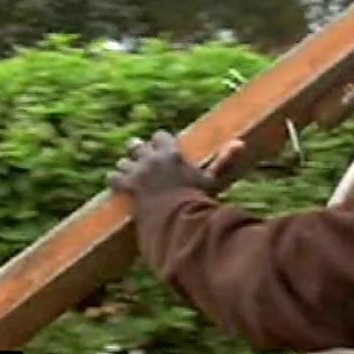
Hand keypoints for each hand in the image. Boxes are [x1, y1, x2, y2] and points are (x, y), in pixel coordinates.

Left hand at [108, 130, 245, 199]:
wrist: (177, 217)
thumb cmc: (196, 198)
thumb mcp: (211, 179)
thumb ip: (224, 160)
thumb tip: (240, 143)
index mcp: (171, 151)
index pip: (160, 136)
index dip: (160, 143)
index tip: (162, 151)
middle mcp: (152, 157)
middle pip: (137, 145)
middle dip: (138, 152)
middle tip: (143, 162)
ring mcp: (137, 170)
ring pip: (124, 161)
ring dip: (127, 168)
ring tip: (131, 176)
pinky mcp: (127, 185)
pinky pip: (113, 176)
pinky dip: (115, 181)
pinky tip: (119, 186)